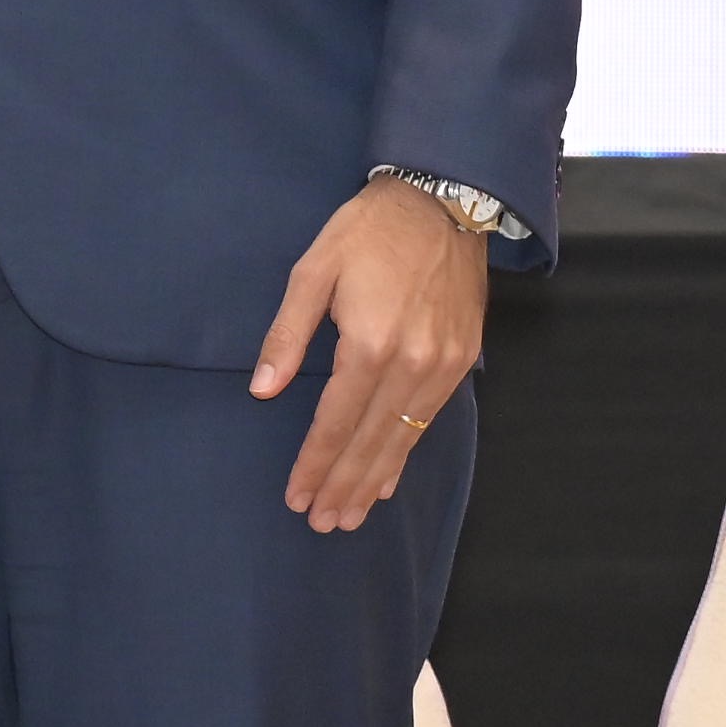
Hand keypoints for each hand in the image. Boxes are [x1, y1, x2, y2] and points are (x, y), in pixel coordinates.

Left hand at [255, 176, 489, 532]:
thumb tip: (263, 390)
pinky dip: (405, 451)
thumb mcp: (313, 271)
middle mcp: (413, 364)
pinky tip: (388, 476)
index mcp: (370, 343)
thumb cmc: (367, 232)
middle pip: (373, 440)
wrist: (443, 203)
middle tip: (322, 523)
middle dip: (344, 486)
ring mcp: (444, 366)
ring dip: (375, 479)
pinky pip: (429, 420)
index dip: (315, 463)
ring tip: (350, 514)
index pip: (337, 421)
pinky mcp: (463, 361)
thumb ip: (287, 335)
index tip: (296, 496)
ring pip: (404, 437)